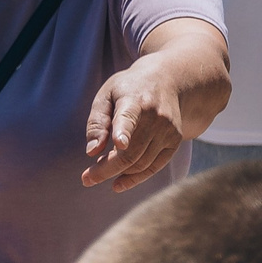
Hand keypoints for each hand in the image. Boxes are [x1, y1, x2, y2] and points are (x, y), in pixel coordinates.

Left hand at [83, 54, 195, 191]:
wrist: (169, 80)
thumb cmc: (129, 89)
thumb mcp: (107, 95)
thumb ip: (96, 122)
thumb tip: (91, 152)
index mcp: (134, 100)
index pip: (129, 118)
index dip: (123, 132)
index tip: (119, 143)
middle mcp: (156, 116)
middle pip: (130, 153)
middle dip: (105, 170)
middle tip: (87, 178)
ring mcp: (168, 130)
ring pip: (140, 164)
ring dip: (118, 173)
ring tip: (100, 170)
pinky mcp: (175, 141)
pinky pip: (154, 167)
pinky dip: (135, 178)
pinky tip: (119, 183)